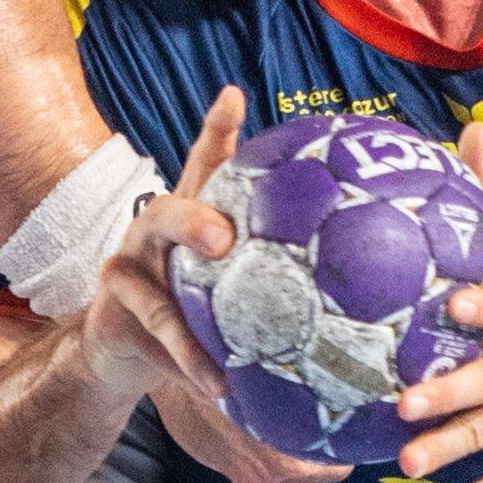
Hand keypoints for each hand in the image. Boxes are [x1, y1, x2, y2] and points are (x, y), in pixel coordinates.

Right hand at [93, 90, 337, 482]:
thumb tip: (366, 290)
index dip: (216, 128)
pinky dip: (191, 361)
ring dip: (189, 307)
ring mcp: (129, 266)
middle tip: (223, 235)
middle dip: (193, 215)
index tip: (232, 96)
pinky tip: (220, 386)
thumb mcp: (230, 292)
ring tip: (217, 322)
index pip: (204, 163)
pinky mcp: (116, 309)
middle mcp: (155, 232)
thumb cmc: (191, 314)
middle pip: (169, 208)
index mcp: (192, 217)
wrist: (121, 355)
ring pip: (155, 284)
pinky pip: (159, 336)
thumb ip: (278, 279)